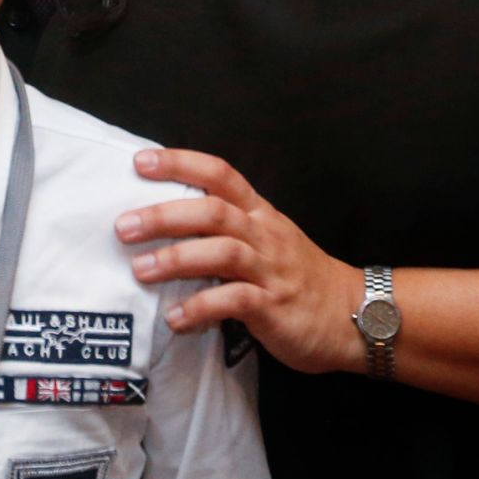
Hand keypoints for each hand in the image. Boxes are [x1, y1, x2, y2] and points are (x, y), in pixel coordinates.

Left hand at [117, 147, 363, 375]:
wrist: (354, 315)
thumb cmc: (298, 277)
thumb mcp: (267, 238)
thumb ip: (225, 228)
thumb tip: (165, 223)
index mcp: (259, 212)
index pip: (219, 173)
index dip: (180, 162)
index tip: (140, 161)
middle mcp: (264, 234)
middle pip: (213, 211)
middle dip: (165, 216)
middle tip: (124, 226)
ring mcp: (271, 269)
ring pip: (221, 252)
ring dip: (176, 259)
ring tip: (140, 270)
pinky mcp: (275, 306)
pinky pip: (234, 301)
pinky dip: (200, 308)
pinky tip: (175, 318)